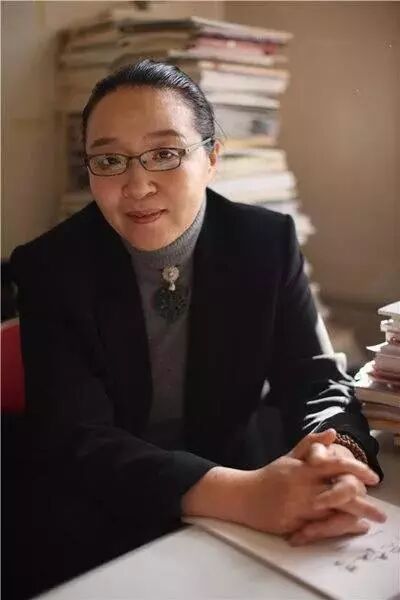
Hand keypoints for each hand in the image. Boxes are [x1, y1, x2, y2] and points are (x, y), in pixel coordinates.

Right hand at [232, 430, 378, 535]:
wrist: (243, 496)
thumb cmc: (270, 476)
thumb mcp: (289, 456)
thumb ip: (311, 444)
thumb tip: (333, 433)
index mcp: (303, 468)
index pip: (335, 465)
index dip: (357, 470)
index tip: (373, 478)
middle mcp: (303, 486)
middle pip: (339, 493)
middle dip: (364, 503)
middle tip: (381, 512)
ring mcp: (298, 506)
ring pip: (333, 514)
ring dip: (354, 519)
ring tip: (369, 523)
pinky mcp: (293, 524)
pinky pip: (320, 529)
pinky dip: (338, 530)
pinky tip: (350, 529)